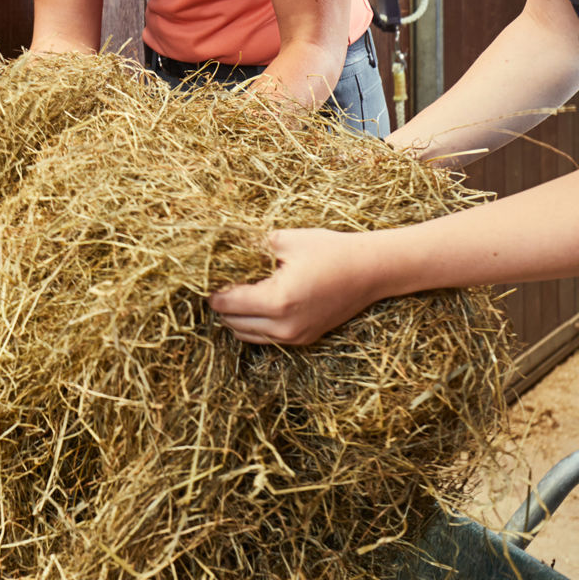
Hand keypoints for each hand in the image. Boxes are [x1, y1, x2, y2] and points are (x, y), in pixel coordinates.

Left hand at [209, 228, 388, 344]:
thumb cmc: (330, 251)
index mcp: (277, 301)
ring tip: (236, 289)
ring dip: (235, 316)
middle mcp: (284, 326)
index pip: (226, 303)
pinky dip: (253, 323)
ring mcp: (295, 337)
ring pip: (246, 334)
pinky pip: (265, 337)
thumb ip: (250, 247)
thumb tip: (221, 250)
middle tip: (220, 279)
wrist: (371, 270)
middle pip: (232, 322)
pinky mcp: (304, 339)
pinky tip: (255, 301)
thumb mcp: (286, 240)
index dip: (212, 288)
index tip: (207, 273)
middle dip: (221, 302)